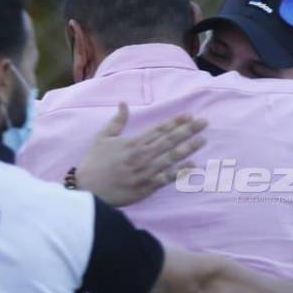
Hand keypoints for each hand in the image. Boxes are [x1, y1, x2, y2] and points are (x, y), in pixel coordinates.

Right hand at [75, 102, 206, 206]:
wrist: (88, 189)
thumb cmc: (94, 163)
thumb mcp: (102, 137)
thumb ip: (117, 121)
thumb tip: (123, 103)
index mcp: (133, 142)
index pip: (159, 129)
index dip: (175, 122)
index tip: (189, 116)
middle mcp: (142, 155)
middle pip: (169, 140)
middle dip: (188, 130)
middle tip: (204, 123)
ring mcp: (145, 171)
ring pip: (171, 157)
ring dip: (189, 147)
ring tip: (203, 139)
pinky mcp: (146, 187)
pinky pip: (167, 178)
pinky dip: (180, 172)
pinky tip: (193, 165)